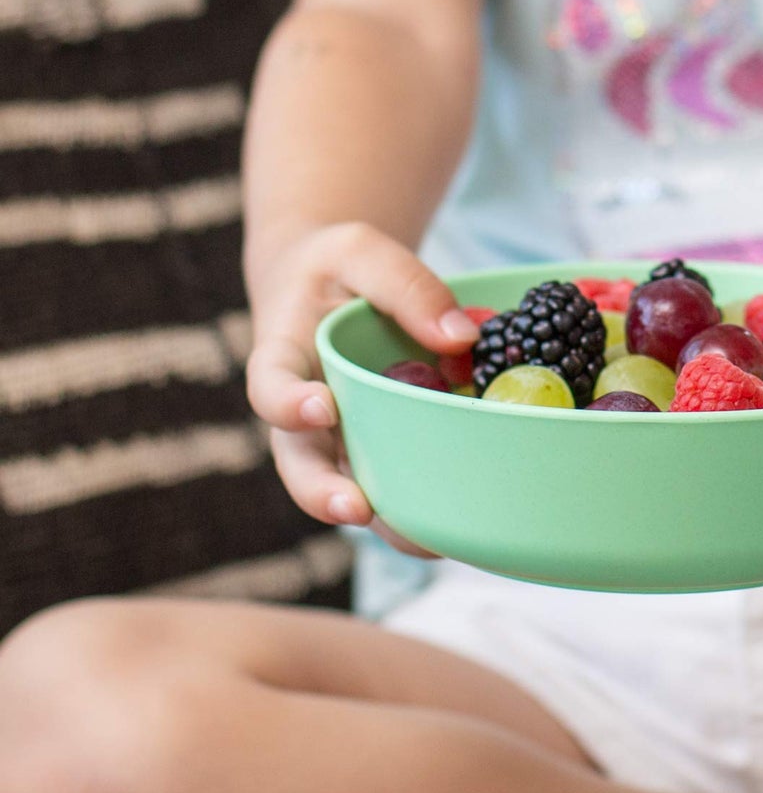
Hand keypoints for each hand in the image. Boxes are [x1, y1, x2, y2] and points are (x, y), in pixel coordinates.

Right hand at [245, 221, 476, 552]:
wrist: (332, 286)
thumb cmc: (340, 266)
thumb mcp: (364, 251)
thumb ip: (406, 285)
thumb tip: (463, 339)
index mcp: (283, 356)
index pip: (269, 386)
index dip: (287, 403)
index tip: (320, 407)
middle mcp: (302, 414)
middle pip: (299, 463)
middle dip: (322, 491)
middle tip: (355, 508)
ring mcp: (336, 440)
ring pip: (348, 490)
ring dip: (382, 520)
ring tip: (426, 541)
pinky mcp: (375, 451)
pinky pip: (392, 486)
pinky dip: (420, 509)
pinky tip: (462, 527)